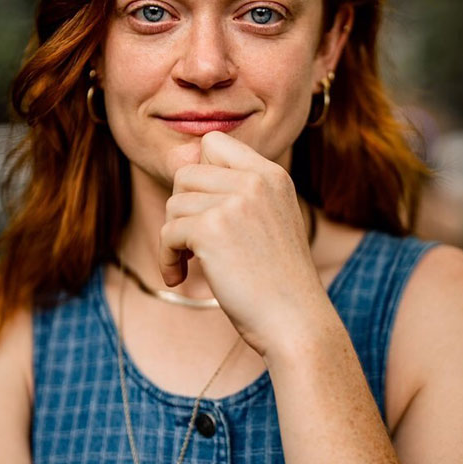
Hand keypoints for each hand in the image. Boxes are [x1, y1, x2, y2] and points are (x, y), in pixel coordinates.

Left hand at [159, 131, 327, 357]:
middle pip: (186, 173)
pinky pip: (168, 233)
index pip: (214, 142)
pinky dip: (166, 259)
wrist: (295, 322)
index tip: (203, 210)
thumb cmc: (277, 281)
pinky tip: (179, 278)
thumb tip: (182, 166)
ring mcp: (235, 202)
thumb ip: (238, 193)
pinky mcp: (212, 229)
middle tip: (191, 242)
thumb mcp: (269, 220)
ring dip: (172, 238)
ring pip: (173, 203)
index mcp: (272, 175)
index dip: (199, 174)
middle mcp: (255, 180)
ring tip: (187, 264)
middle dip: (181, 209)